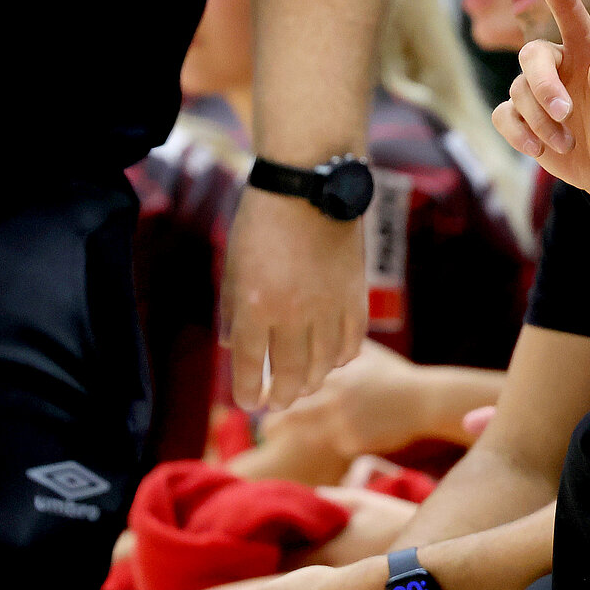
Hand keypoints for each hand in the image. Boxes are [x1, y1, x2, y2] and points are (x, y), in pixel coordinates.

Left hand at [221, 185, 366, 410]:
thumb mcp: (234, 267)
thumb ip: (233, 312)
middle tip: (277, 404)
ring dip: (312, 381)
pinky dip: (341, 357)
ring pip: (325, 365)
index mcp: (256, 306)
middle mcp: (293, 313)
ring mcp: (328, 307)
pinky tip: (333, 360)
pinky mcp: (355, 297)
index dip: (247, 394)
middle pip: (291, 375)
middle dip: (281, 397)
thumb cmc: (263, 222)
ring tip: (304, 385)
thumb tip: (234, 350)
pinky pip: (352, 342)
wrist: (309, 186)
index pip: (249, 369)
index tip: (248, 404)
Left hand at [261, 340, 425, 458]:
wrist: (424, 400)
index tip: (261, 400)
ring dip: (293, 438)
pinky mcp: (351, 442)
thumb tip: (318, 335)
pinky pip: (333, 448)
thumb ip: (340, 346)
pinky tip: (346, 439)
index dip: (269, 394)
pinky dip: (335, 445)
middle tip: (266, 428)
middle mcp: (332, 395)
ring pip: (304, 435)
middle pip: (287, 415)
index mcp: (331, 372)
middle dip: (272, 424)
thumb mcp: (368, 352)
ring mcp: (340, 420)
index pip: (288, 384)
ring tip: (287, 440)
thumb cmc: (394, 375)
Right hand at [492, 0, 589, 202]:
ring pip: (519, 91)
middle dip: (543, 86)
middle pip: (532, 56)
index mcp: (588, 52)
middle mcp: (560, 64)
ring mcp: (537, 91)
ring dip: (540, 121)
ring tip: (566, 143)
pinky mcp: (522, 118)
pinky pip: (504, 116)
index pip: (570, 12)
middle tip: (565, 114)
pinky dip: (519, 133)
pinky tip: (538, 149)